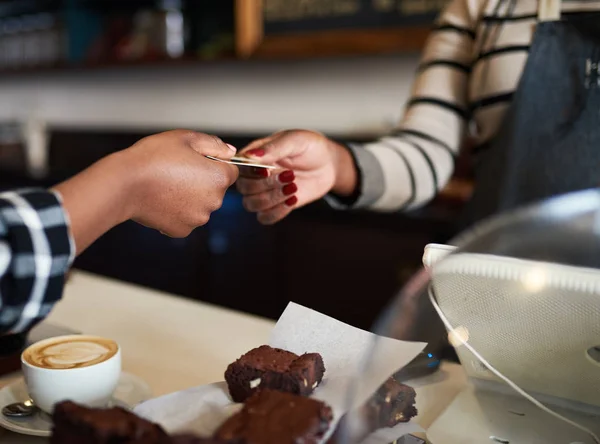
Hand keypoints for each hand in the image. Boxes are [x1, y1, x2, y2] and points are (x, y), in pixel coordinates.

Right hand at [124, 130, 238, 236]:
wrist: (125, 183)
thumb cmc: (153, 157)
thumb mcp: (186, 138)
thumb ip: (214, 144)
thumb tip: (230, 152)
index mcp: (219, 178)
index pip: (230, 171)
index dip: (214, 163)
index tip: (195, 161)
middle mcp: (214, 202)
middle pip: (216, 190)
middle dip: (202, 181)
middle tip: (177, 171)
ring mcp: (198, 218)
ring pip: (200, 205)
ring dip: (190, 197)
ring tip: (167, 184)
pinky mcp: (182, 230)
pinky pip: (185, 218)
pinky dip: (176, 211)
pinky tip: (162, 199)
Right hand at [236, 130, 356, 224]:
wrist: (327, 164)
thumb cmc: (309, 147)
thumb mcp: (294, 141)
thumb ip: (273, 148)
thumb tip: (250, 156)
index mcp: (254, 156)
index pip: (239, 168)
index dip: (250, 172)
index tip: (268, 170)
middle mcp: (254, 175)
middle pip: (244, 188)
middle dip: (267, 185)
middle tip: (290, 176)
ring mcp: (263, 192)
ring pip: (251, 204)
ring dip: (272, 199)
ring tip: (294, 187)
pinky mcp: (275, 206)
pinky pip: (264, 218)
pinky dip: (277, 212)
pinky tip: (293, 200)